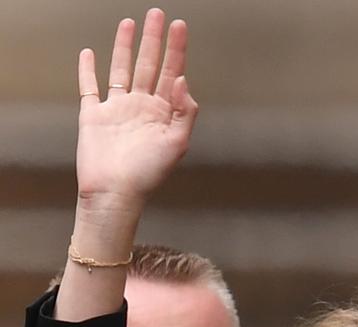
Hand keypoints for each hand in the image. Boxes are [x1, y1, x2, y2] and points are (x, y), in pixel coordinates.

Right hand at [76, 8, 197, 208]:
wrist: (115, 192)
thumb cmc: (147, 174)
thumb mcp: (177, 144)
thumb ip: (185, 112)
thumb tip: (183, 80)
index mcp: (162, 114)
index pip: (171, 74)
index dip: (176, 50)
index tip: (179, 26)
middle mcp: (141, 108)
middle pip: (148, 65)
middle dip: (153, 40)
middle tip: (157, 14)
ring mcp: (117, 110)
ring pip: (121, 70)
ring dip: (125, 47)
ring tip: (129, 23)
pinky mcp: (94, 116)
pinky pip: (89, 88)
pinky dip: (87, 70)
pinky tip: (89, 54)